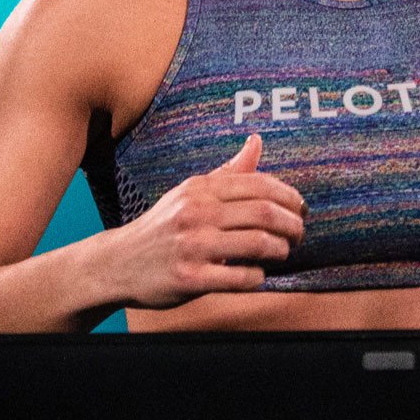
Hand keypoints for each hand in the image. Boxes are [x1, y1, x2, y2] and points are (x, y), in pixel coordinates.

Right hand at [101, 134, 306, 307]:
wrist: (118, 262)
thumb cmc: (164, 226)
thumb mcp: (190, 193)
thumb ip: (228, 172)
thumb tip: (257, 141)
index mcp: (200, 188)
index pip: (260, 184)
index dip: (290, 197)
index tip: (302, 209)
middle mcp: (196, 212)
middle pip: (265, 214)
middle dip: (293, 226)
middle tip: (299, 234)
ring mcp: (192, 246)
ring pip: (258, 245)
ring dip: (280, 251)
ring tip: (282, 253)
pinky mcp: (189, 278)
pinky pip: (240, 278)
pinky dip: (257, 277)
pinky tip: (256, 274)